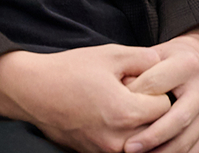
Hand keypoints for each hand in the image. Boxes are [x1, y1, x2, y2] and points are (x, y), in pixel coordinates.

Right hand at [0, 46, 170, 152]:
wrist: (33, 92)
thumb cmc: (71, 70)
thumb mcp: (111, 55)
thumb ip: (144, 58)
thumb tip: (164, 64)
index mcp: (125, 112)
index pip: (165, 108)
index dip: (160, 91)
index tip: (147, 81)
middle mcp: (117, 139)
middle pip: (156, 130)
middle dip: (153, 111)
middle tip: (140, 93)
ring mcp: (104, 151)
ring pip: (141, 144)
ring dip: (141, 127)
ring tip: (127, 106)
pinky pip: (121, 149)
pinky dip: (125, 136)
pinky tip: (113, 117)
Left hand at [122, 23, 198, 152]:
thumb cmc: (174, 59)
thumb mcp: (157, 54)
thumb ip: (137, 70)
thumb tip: (115, 94)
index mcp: (187, 65)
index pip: (156, 86)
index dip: (133, 100)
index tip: (114, 113)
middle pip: (177, 118)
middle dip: (151, 136)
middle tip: (128, 147)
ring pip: (186, 139)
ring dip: (162, 152)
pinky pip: (193, 150)